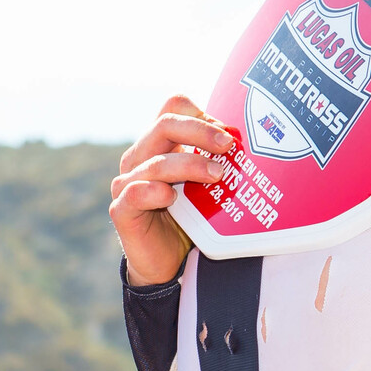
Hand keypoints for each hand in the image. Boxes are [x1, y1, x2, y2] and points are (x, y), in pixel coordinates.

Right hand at [108, 96, 234, 286]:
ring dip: (190, 165)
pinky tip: (170, 196)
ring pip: (156, 162)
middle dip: (201, 132)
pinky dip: (152, 192)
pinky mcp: (122, 210)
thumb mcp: (207, 185)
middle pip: (165, 125)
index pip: (173, 108)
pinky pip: (134, 194)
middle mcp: (140, 157)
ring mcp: (127, 183)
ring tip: (217, 175)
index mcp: (160, 144)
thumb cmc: (190, 219)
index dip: (201, 115)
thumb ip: (217, 162)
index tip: (228, 134)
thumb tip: (248, 144)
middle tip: (229, 146)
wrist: (168, 262)